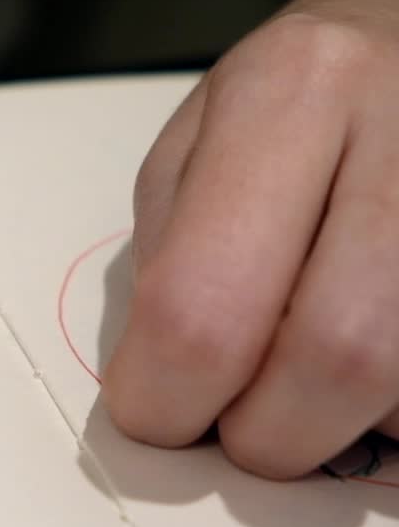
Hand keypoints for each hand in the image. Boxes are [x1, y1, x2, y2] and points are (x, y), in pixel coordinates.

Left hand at [101, 0, 398, 477]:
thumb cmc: (286, 103)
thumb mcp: (191, 149)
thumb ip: (169, 263)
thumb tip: (164, 390)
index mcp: (292, 95)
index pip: (206, 304)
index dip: (165, 394)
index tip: (152, 411)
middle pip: (340, 354)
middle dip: (266, 431)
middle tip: (233, 419)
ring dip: (339, 423)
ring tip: (301, 367)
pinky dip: (391, 405)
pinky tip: (367, 357)